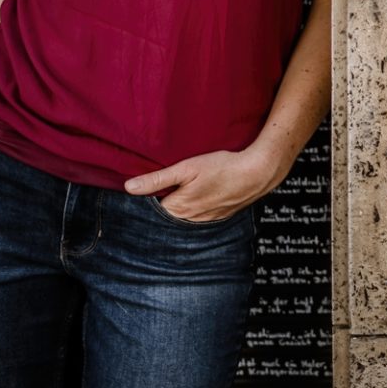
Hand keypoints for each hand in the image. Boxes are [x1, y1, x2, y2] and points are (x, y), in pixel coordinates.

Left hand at [123, 146, 288, 222]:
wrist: (257, 173)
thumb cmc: (223, 167)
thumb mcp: (187, 167)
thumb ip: (157, 179)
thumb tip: (129, 188)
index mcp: (179, 208)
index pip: (151, 212)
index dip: (145, 202)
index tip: (141, 193)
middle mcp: (190, 220)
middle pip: (167, 218)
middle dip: (161, 208)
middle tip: (159, 192)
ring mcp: (205, 220)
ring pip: (183, 219)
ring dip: (178, 210)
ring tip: (179, 195)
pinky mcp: (218, 217)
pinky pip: (198, 219)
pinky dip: (194, 211)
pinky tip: (198, 198)